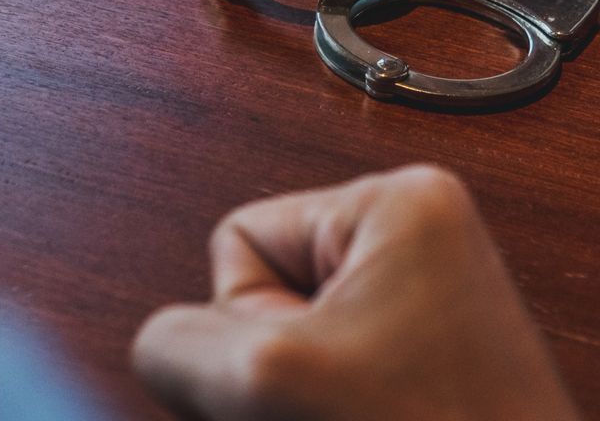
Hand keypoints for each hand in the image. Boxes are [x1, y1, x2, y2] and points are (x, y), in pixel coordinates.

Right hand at [132, 165, 580, 420]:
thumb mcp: (270, 379)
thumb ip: (178, 342)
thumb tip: (165, 347)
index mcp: (404, 200)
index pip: (240, 237)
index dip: (251, 320)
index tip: (321, 368)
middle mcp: (425, 238)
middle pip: (267, 290)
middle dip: (277, 368)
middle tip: (342, 407)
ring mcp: (433, 304)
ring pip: (295, 349)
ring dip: (299, 399)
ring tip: (360, 418)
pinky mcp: (434, 362)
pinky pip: (333, 376)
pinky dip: (329, 409)